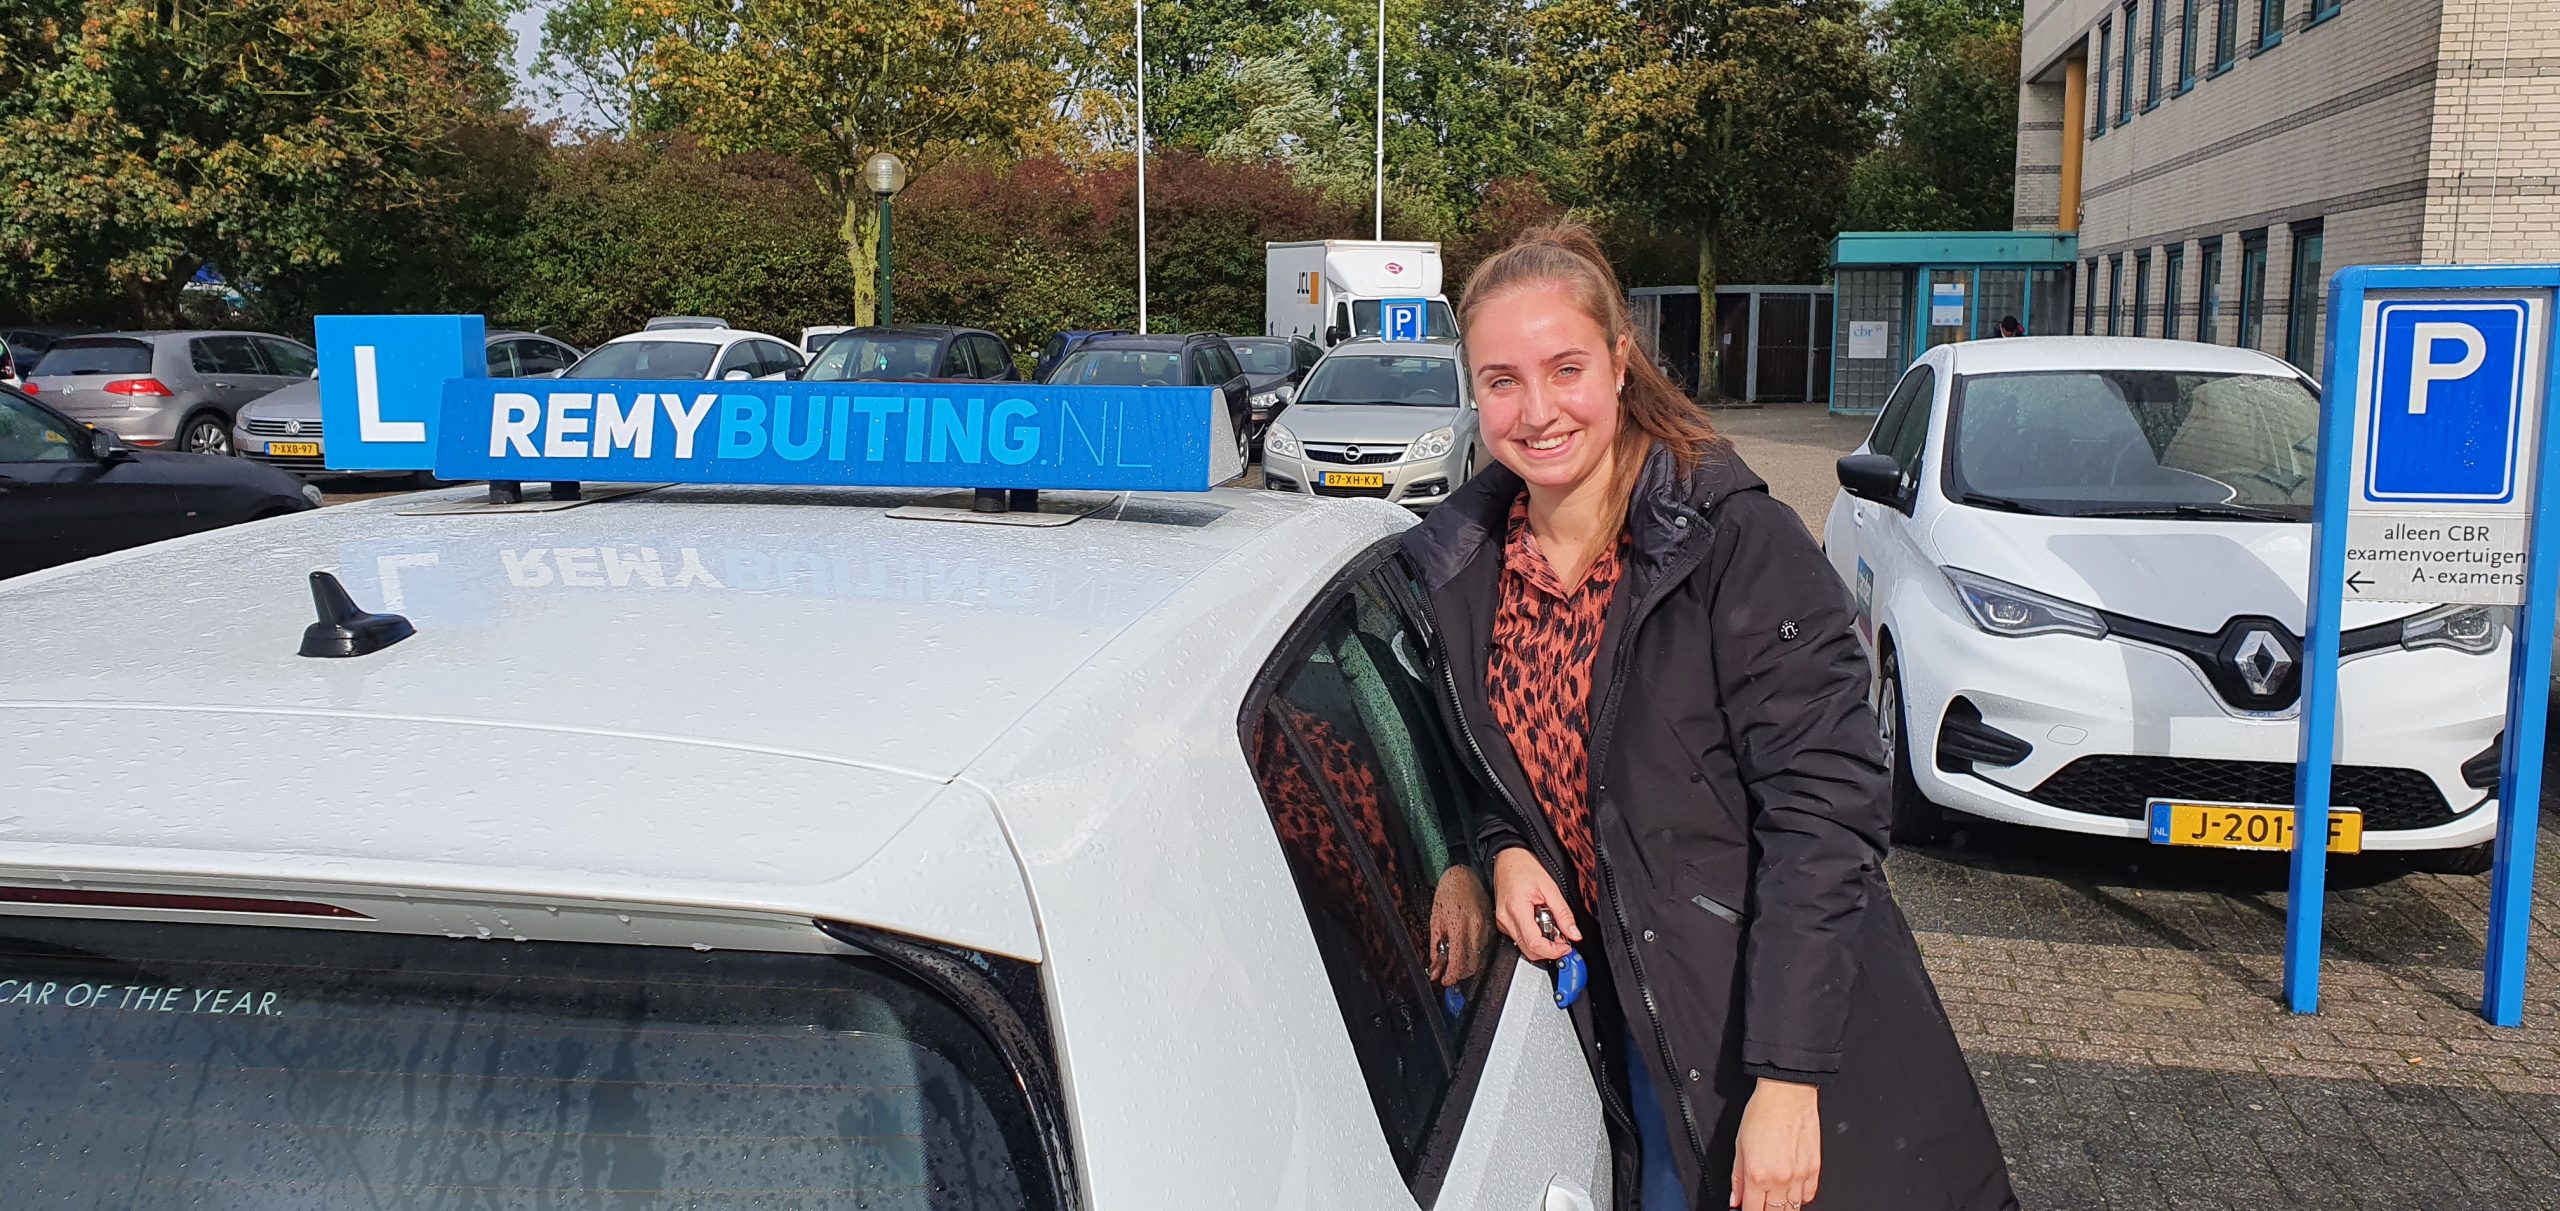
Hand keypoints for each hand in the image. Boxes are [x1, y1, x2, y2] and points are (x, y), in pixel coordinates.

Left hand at [1429, 865, 1491, 985]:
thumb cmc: (1448, 893)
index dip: (1451, 976)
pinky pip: (1485, 947)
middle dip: (1460, 973)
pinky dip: (1475, 951)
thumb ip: (1436, 949)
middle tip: (1449, 972)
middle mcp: (1476, 928)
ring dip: (1467, 962)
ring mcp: (1487, 927)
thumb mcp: (1435, 920)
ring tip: (1455, 954)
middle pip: (1472, 965)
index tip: (1445, 981)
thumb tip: (1435, 971)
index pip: (1459, 961)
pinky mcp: (1493, 926)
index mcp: (1459, 926)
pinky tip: (1466, 944)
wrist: (1464, 875)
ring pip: (1479, 957)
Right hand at [1490, 847, 1578, 961]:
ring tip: (1549, 924)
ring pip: (1524, 946)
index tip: (1566, 947)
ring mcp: (1502, 922)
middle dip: (1548, 949)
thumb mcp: (1551, 887)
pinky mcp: (1502, 922)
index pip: (1535, 943)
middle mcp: (1505, 919)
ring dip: (1541, 942)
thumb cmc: (1525, 866)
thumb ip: (1563, 914)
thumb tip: (1574, 934)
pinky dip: (1532, 936)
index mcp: (1517, 910)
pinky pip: (1519, 938)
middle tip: (1561, 938)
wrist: (1508, 856)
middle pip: (1529, 950)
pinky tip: (1538, 922)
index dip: (1553, 950)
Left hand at [1730, 1078, 1819, 1209]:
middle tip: (1760, 1203)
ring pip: (1793, 1209)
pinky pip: (1808, 1195)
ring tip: (1774, 1200)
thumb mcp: (1739, 1145)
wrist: (1787, 1094)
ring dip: (1782, 1208)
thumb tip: (1736, 1198)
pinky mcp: (1814, 1169)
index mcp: (1758, 1175)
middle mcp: (1780, 1179)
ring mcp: (1800, 1176)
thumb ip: (1737, 1177)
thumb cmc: (1763, 1113)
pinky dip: (1799, 1198)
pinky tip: (1790, 1191)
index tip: (1746, 1209)